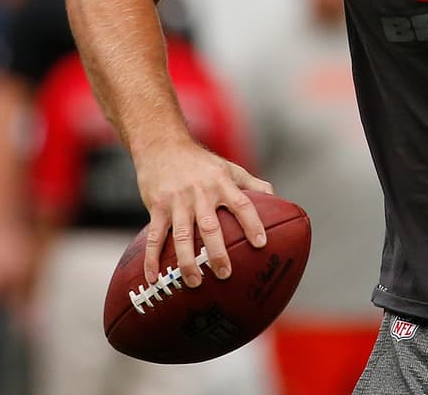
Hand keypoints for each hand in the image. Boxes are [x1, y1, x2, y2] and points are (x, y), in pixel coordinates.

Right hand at [133, 138, 273, 287]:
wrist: (162, 146)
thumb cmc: (201, 162)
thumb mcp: (229, 168)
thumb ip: (252, 184)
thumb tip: (275, 198)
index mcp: (222, 183)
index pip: (242, 204)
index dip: (252, 224)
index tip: (261, 244)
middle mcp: (201, 193)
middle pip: (211, 226)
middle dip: (218, 252)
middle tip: (225, 274)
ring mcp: (177, 201)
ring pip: (183, 236)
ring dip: (187, 261)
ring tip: (195, 282)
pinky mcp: (157, 207)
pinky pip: (155, 237)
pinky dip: (151, 259)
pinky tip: (153, 278)